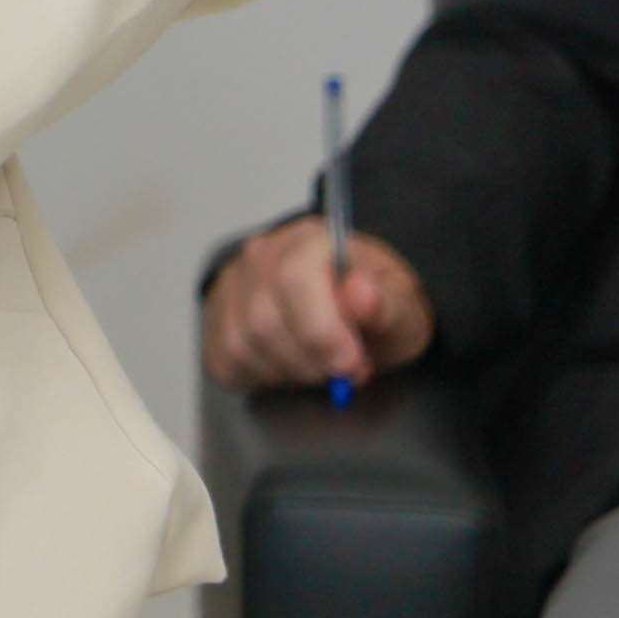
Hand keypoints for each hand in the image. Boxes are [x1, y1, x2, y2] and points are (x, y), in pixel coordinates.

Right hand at [205, 221, 432, 395]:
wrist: (348, 310)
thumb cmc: (375, 307)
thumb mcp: (403, 308)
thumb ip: (388, 303)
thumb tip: (360, 293)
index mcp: (309, 240)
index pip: (295, 279)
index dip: (321, 331)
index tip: (351, 363)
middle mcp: (260, 255)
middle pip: (264, 321)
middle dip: (311, 360)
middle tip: (346, 370)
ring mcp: (231, 285)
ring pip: (242, 345)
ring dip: (289, 371)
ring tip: (320, 365)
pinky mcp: (214, 318)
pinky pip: (225, 360)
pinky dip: (262, 377)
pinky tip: (291, 365)